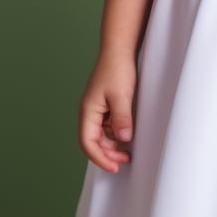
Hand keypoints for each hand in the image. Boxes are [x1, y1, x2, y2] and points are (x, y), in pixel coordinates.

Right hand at [78, 53, 136, 172]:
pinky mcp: (106, 106)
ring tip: (128, 152)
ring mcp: (98, 109)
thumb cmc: (117, 69)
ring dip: (113, 146)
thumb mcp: (121, 96)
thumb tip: (123, 140)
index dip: (99, 157)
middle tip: (125, 161)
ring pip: (102, 135)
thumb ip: (122, 119)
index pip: (87, 142)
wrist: (119, 50)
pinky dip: (116, 134)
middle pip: (94, 141)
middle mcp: (90, 112)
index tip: (114, 167)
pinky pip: (108, 126)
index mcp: (88, 111)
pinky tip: (128, 136)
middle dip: (108, 154)